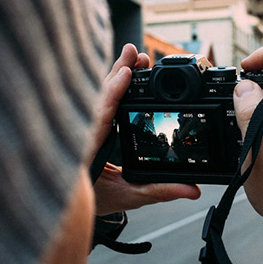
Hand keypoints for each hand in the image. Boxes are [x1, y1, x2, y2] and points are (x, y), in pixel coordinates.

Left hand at [90, 44, 200, 214]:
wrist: (71, 208)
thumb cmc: (95, 202)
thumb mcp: (130, 196)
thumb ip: (160, 190)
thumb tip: (192, 189)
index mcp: (85, 151)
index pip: (98, 116)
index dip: (111, 93)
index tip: (125, 73)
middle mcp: (81, 134)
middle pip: (97, 97)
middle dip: (118, 73)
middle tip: (136, 55)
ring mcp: (83, 128)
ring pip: (96, 96)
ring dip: (115, 76)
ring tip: (134, 59)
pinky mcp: (88, 126)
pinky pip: (98, 102)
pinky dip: (111, 87)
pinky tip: (123, 74)